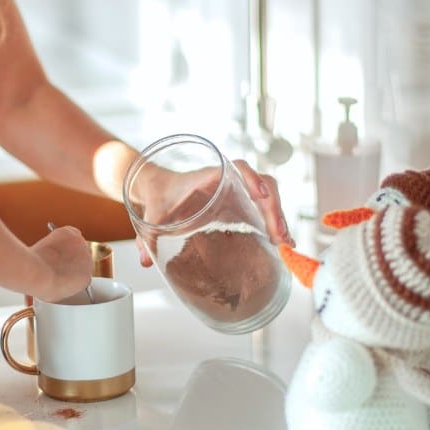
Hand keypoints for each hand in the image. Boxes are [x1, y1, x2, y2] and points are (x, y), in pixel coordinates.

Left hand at [30, 225, 91, 301]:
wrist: (39, 274)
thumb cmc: (43, 285)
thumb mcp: (57, 292)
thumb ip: (65, 283)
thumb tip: (58, 278)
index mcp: (85, 279)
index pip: (82, 270)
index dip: (71, 267)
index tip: (62, 267)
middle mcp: (88, 261)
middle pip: (81, 255)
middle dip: (70, 256)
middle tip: (55, 258)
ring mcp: (82, 246)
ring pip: (76, 242)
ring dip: (65, 244)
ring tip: (51, 250)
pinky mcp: (73, 234)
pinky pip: (69, 231)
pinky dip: (60, 234)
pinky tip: (52, 241)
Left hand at [136, 161, 291, 267]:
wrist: (160, 190)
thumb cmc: (159, 197)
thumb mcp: (153, 215)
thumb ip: (147, 236)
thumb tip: (144, 261)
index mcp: (209, 176)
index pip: (237, 167)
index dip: (252, 178)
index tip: (261, 196)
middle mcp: (228, 180)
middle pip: (262, 184)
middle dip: (274, 208)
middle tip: (278, 235)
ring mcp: (237, 190)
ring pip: (268, 195)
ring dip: (279, 217)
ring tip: (285, 243)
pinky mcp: (240, 202)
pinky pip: (265, 206)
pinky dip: (275, 221)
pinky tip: (281, 243)